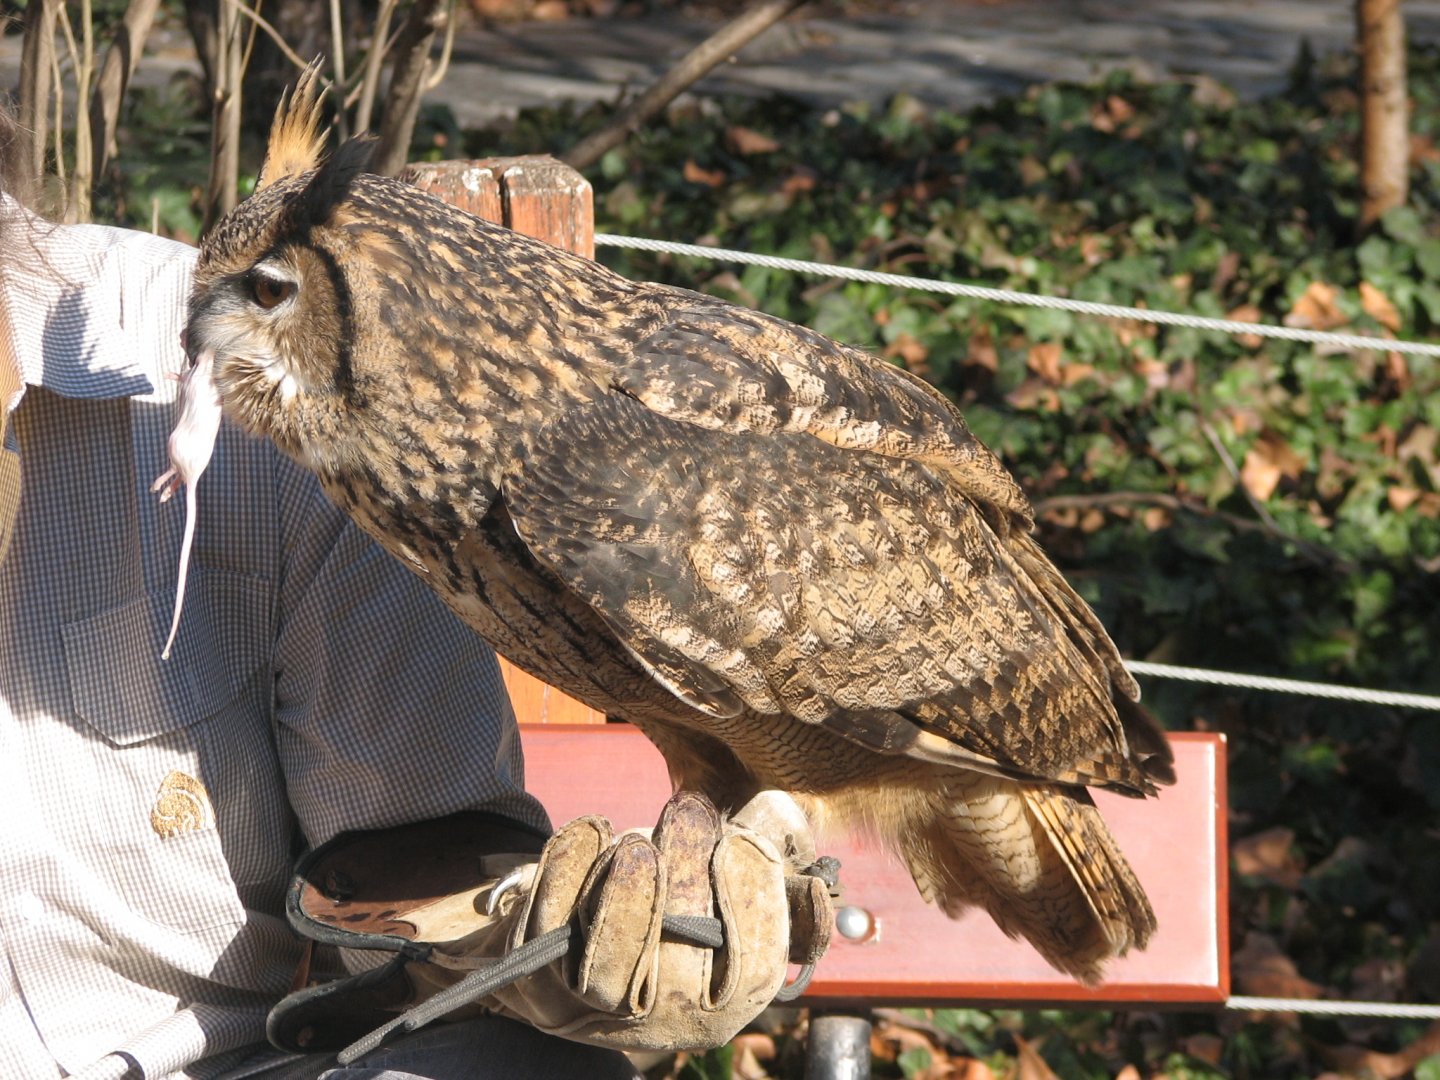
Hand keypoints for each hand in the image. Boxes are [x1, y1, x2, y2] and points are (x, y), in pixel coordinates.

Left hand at [428, 790, 832, 1051]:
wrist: (565, 927)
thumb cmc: (660, 896)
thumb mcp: (718, 879)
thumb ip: (762, 858)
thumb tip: (792, 829)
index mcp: (721, 1004)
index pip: (754, 973)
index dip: (752, 907)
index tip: (738, 843)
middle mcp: (660, 1019)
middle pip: (680, 970)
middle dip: (685, 878)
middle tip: (688, 811)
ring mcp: (592, 1007)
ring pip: (608, 968)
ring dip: (626, 892)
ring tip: (636, 841)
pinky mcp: (536, 979)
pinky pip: (549, 928)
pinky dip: (569, 871)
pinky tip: (593, 831)